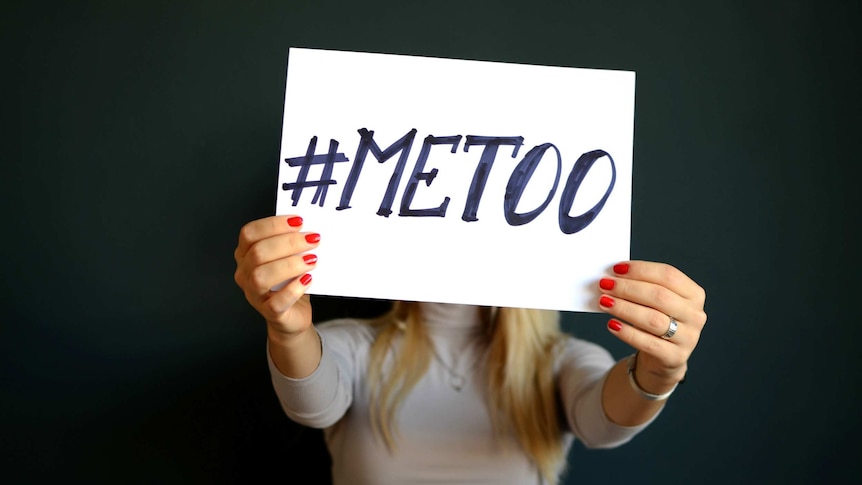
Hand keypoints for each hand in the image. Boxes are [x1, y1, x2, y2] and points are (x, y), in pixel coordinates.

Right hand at [233, 215, 319, 336]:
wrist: (294, 313)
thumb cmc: (290, 281)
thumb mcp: (287, 257)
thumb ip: (291, 243)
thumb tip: (310, 228)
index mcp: (245, 254)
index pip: (249, 233)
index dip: (273, 225)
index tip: (298, 221)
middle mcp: (245, 273)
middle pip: (258, 252)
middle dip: (288, 243)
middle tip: (313, 239)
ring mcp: (254, 294)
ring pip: (262, 276)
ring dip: (290, 265)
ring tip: (312, 260)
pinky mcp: (269, 312)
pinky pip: (276, 302)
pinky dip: (293, 289)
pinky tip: (308, 280)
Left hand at [597, 261, 706, 389]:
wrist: (661, 357)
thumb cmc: (656, 320)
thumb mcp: (655, 302)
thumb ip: (641, 287)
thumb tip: (613, 276)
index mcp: (694, 294)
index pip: (668, 275)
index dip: (641, 270)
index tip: (616, 268)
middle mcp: (695, 315)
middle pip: (660, 296)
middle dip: (628, 288)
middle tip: (605, 285)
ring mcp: (688, 337)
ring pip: (653, 319)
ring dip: (625, 308)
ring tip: (604, 302)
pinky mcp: (675, 357)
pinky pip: (648, 343)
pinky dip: (627, 333)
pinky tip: (612, 324)